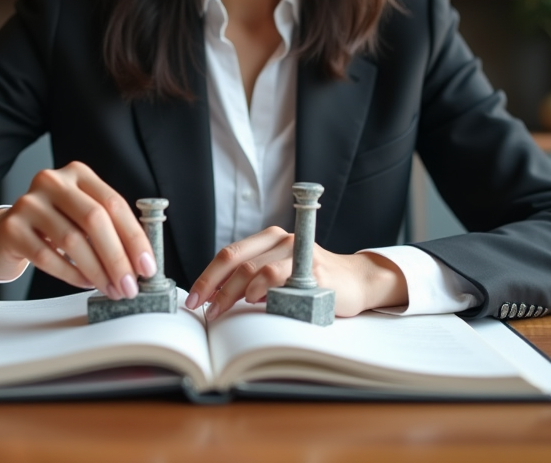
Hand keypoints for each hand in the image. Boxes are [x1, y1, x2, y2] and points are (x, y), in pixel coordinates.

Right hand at [0, 161, 155, 300]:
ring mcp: (29, 202)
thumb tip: (141, 260)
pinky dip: (71, 274)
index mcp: (78, 173)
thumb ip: (110, 227)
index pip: (114, 203)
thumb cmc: (53, 225)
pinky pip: (47, 257)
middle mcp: (52, 181)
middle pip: (94, 220)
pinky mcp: (11, 227)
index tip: (146, 266)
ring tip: (110, 288)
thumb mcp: (82, 215)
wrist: (7, 232)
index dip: (134, 238)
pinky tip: (85, 283)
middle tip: (130, 285)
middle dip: (117, 258)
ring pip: (72, 240)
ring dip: (97, 271)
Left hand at [187, 226, 409, 320]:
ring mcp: (297, 252)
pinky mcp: (311, 269)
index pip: (229, 254)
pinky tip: (251, 301)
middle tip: (200, 308)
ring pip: (252, 269)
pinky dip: (259, 288)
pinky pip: (277, 276)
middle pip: (235, 259)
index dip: (207, 276)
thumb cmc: (312, 282)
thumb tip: (214, 298)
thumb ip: (252, 280)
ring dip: (230, 293)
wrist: (357, 282)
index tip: (193, 299)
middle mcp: (281, 239)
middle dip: (212, 285)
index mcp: (269, 238)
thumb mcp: (279, 275)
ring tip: (219, 311)